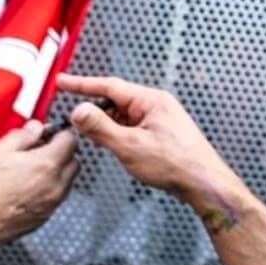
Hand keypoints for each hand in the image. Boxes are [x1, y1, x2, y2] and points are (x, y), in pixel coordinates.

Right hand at [0, 122, 78, 248]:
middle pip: (74, 162)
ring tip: (29, 170)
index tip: (48, 133)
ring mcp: (50, 205)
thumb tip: (36, 128)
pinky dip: (48, 190)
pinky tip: (25, 188)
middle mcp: (55, 186)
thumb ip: (23, 136)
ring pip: (66, 182)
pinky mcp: (41, 220)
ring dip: (57, 172)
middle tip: (39, 150)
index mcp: (47, 165)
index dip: (60, 133)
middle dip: (62, 153)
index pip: (71, 140)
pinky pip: (55, 199)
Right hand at [57, 73, 233, 202]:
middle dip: (94, 110)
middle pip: (115, 101)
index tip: (62, 82)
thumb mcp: (130, 146)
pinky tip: (111, 146)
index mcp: (151, 100)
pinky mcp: (161, 133)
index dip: (82, 84)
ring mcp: (159, 119)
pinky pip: (132, 127)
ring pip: (123, 116)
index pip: (109, 86)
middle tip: (73, 121)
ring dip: (106, 125)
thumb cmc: (175, 164)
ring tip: (93, 139)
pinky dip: (118, 134)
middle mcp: (156, 105)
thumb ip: (101, 127)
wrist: (203, 182)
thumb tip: (79, 111)